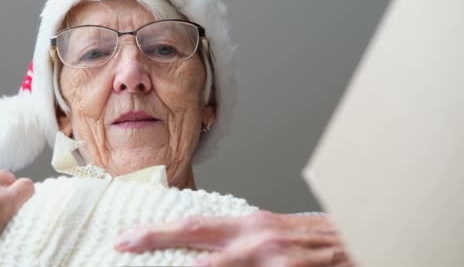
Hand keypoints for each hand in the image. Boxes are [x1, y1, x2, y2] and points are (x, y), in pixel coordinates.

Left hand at [114, 210, 354, 266]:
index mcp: (251, 224)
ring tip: (159, 266)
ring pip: (215, 264)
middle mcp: (255, 237)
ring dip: (187, 265)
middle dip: (155, 238)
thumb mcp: (276, 234)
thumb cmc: (319, 240)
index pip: (194, 224)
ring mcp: (271, 259)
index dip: (159, 230)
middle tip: (124, 243)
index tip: (131, 236)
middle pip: (194, 234)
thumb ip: (241, 241)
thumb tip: (206, 251)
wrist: (362, 241)